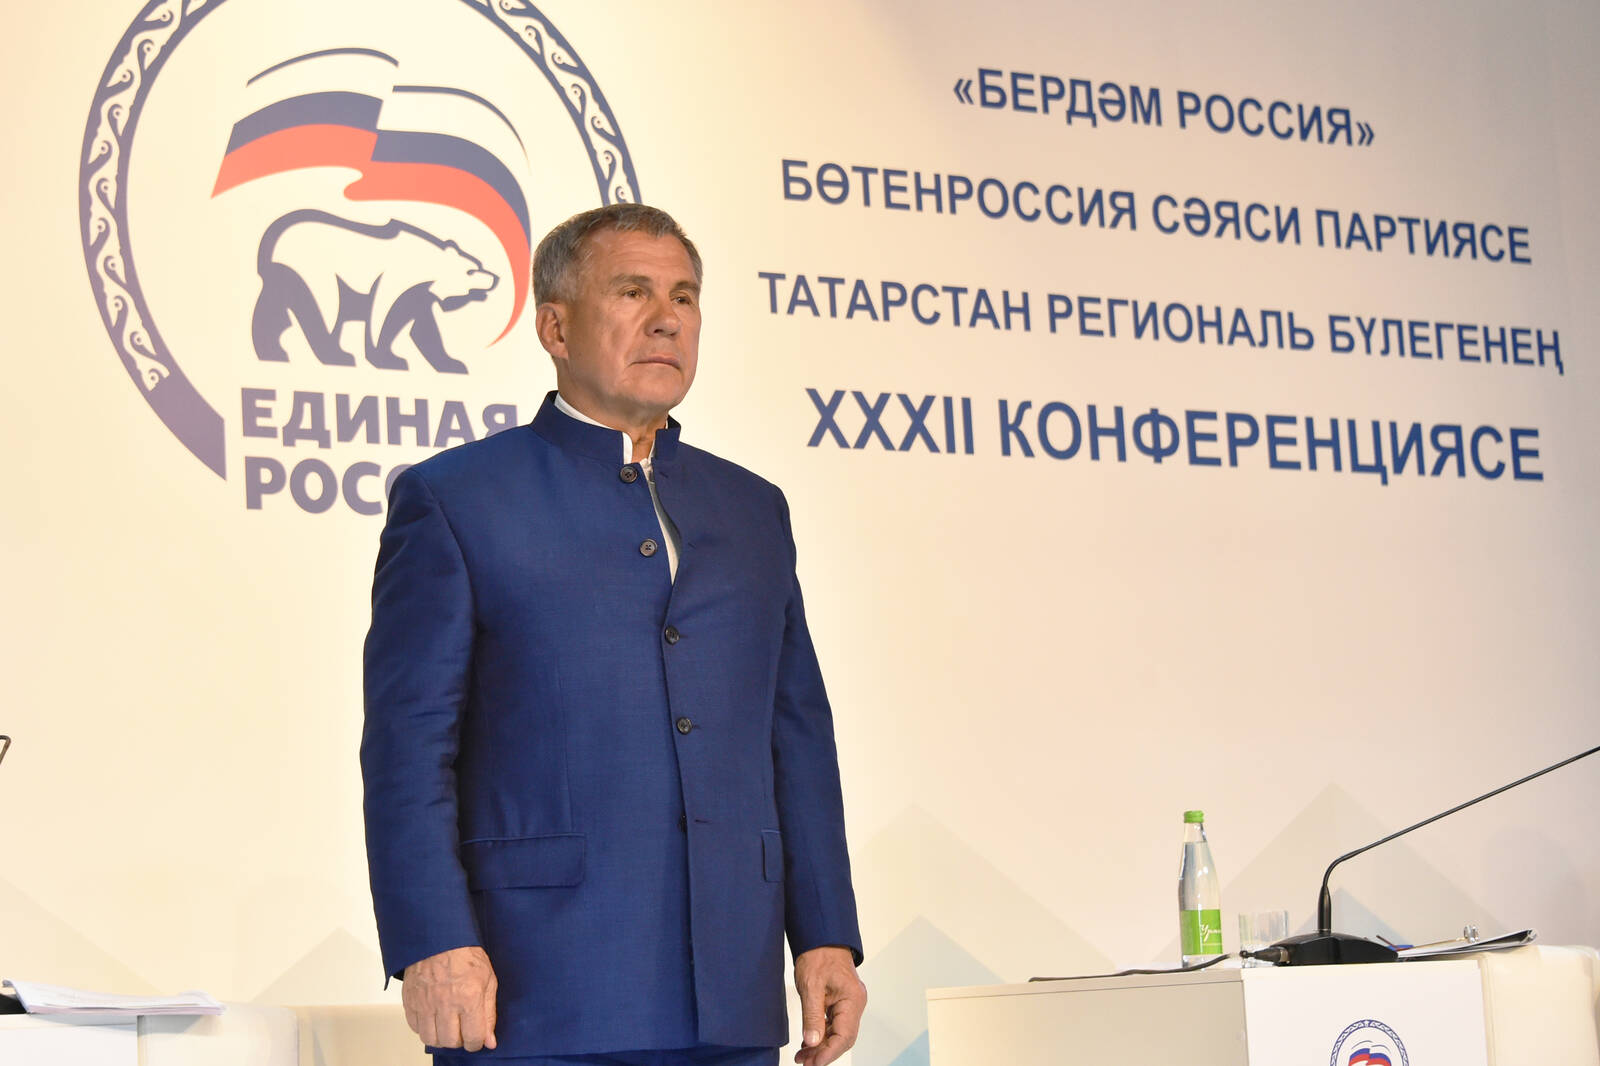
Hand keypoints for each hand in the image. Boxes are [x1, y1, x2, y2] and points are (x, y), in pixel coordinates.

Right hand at [401, 946, 497, 1051]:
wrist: (440, 936)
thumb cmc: (467, 954)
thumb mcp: (489, 980)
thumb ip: (489, 1013)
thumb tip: (490, 1040)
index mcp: (469, 998)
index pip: (473, 1038)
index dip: (477, 1042)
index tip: (477, 1038)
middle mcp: (445, 1003)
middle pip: (450, 1042)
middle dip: (460, 1041)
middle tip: (463, 1031)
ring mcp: (425, 1003)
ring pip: (431, 1039)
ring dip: (441, 1038)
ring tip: (448, 1027)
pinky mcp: (410, 1000)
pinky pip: (414, 1027)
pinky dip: (424, 1028)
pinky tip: (433, 1018)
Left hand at [793, 945, 865, 1065]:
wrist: (820, 936)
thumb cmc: (818, 954)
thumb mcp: (810, 985)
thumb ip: (812, 1016)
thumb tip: (812, 1041)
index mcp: (852, 999)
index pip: (845, 1036)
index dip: (829, 1053)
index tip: (814, 1063)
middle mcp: (855, 1003)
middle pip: (843, 1038)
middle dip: (824, 1053)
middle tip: (804, 1062)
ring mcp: (849, 1003)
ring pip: (838, 1033)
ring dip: (821, 1046)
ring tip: (802, 1056)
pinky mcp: (840, 1002)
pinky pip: (834, 1024)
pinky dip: (821, 1035)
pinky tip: (808, 1042)